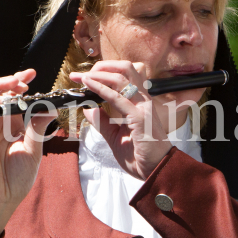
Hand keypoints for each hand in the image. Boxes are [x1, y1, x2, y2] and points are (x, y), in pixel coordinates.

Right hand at [0, 69, 55, 237]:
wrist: (1, 200)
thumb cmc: (16, 179)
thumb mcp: (33, 151)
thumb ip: (38, 129)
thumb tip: (49, 109)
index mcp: (14, 125)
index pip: (16, 98)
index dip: (21, 83)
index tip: (33, 74)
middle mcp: (0, 123)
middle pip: (0, 92)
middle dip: (11, 80)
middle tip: (26, 76)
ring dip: (0, 86)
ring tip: (15, 84)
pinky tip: (1, 100)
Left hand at [70, 61, 174, 179]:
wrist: (156, 170)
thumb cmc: (140, 155)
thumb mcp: (115, 137)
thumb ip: (103, 122)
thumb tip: (88, 109)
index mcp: (139, 102)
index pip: (123, 77)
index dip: (103, 72)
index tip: (83, 77)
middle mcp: (142, 100)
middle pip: (125, 68)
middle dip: (102, 66)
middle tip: (82, 74)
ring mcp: (142, 106)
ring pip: (122, 76)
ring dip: (99, 74)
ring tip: (83, 77)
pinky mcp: (139, 116)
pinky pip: (118, 97)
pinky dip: (101, 88)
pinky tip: (89, 85)